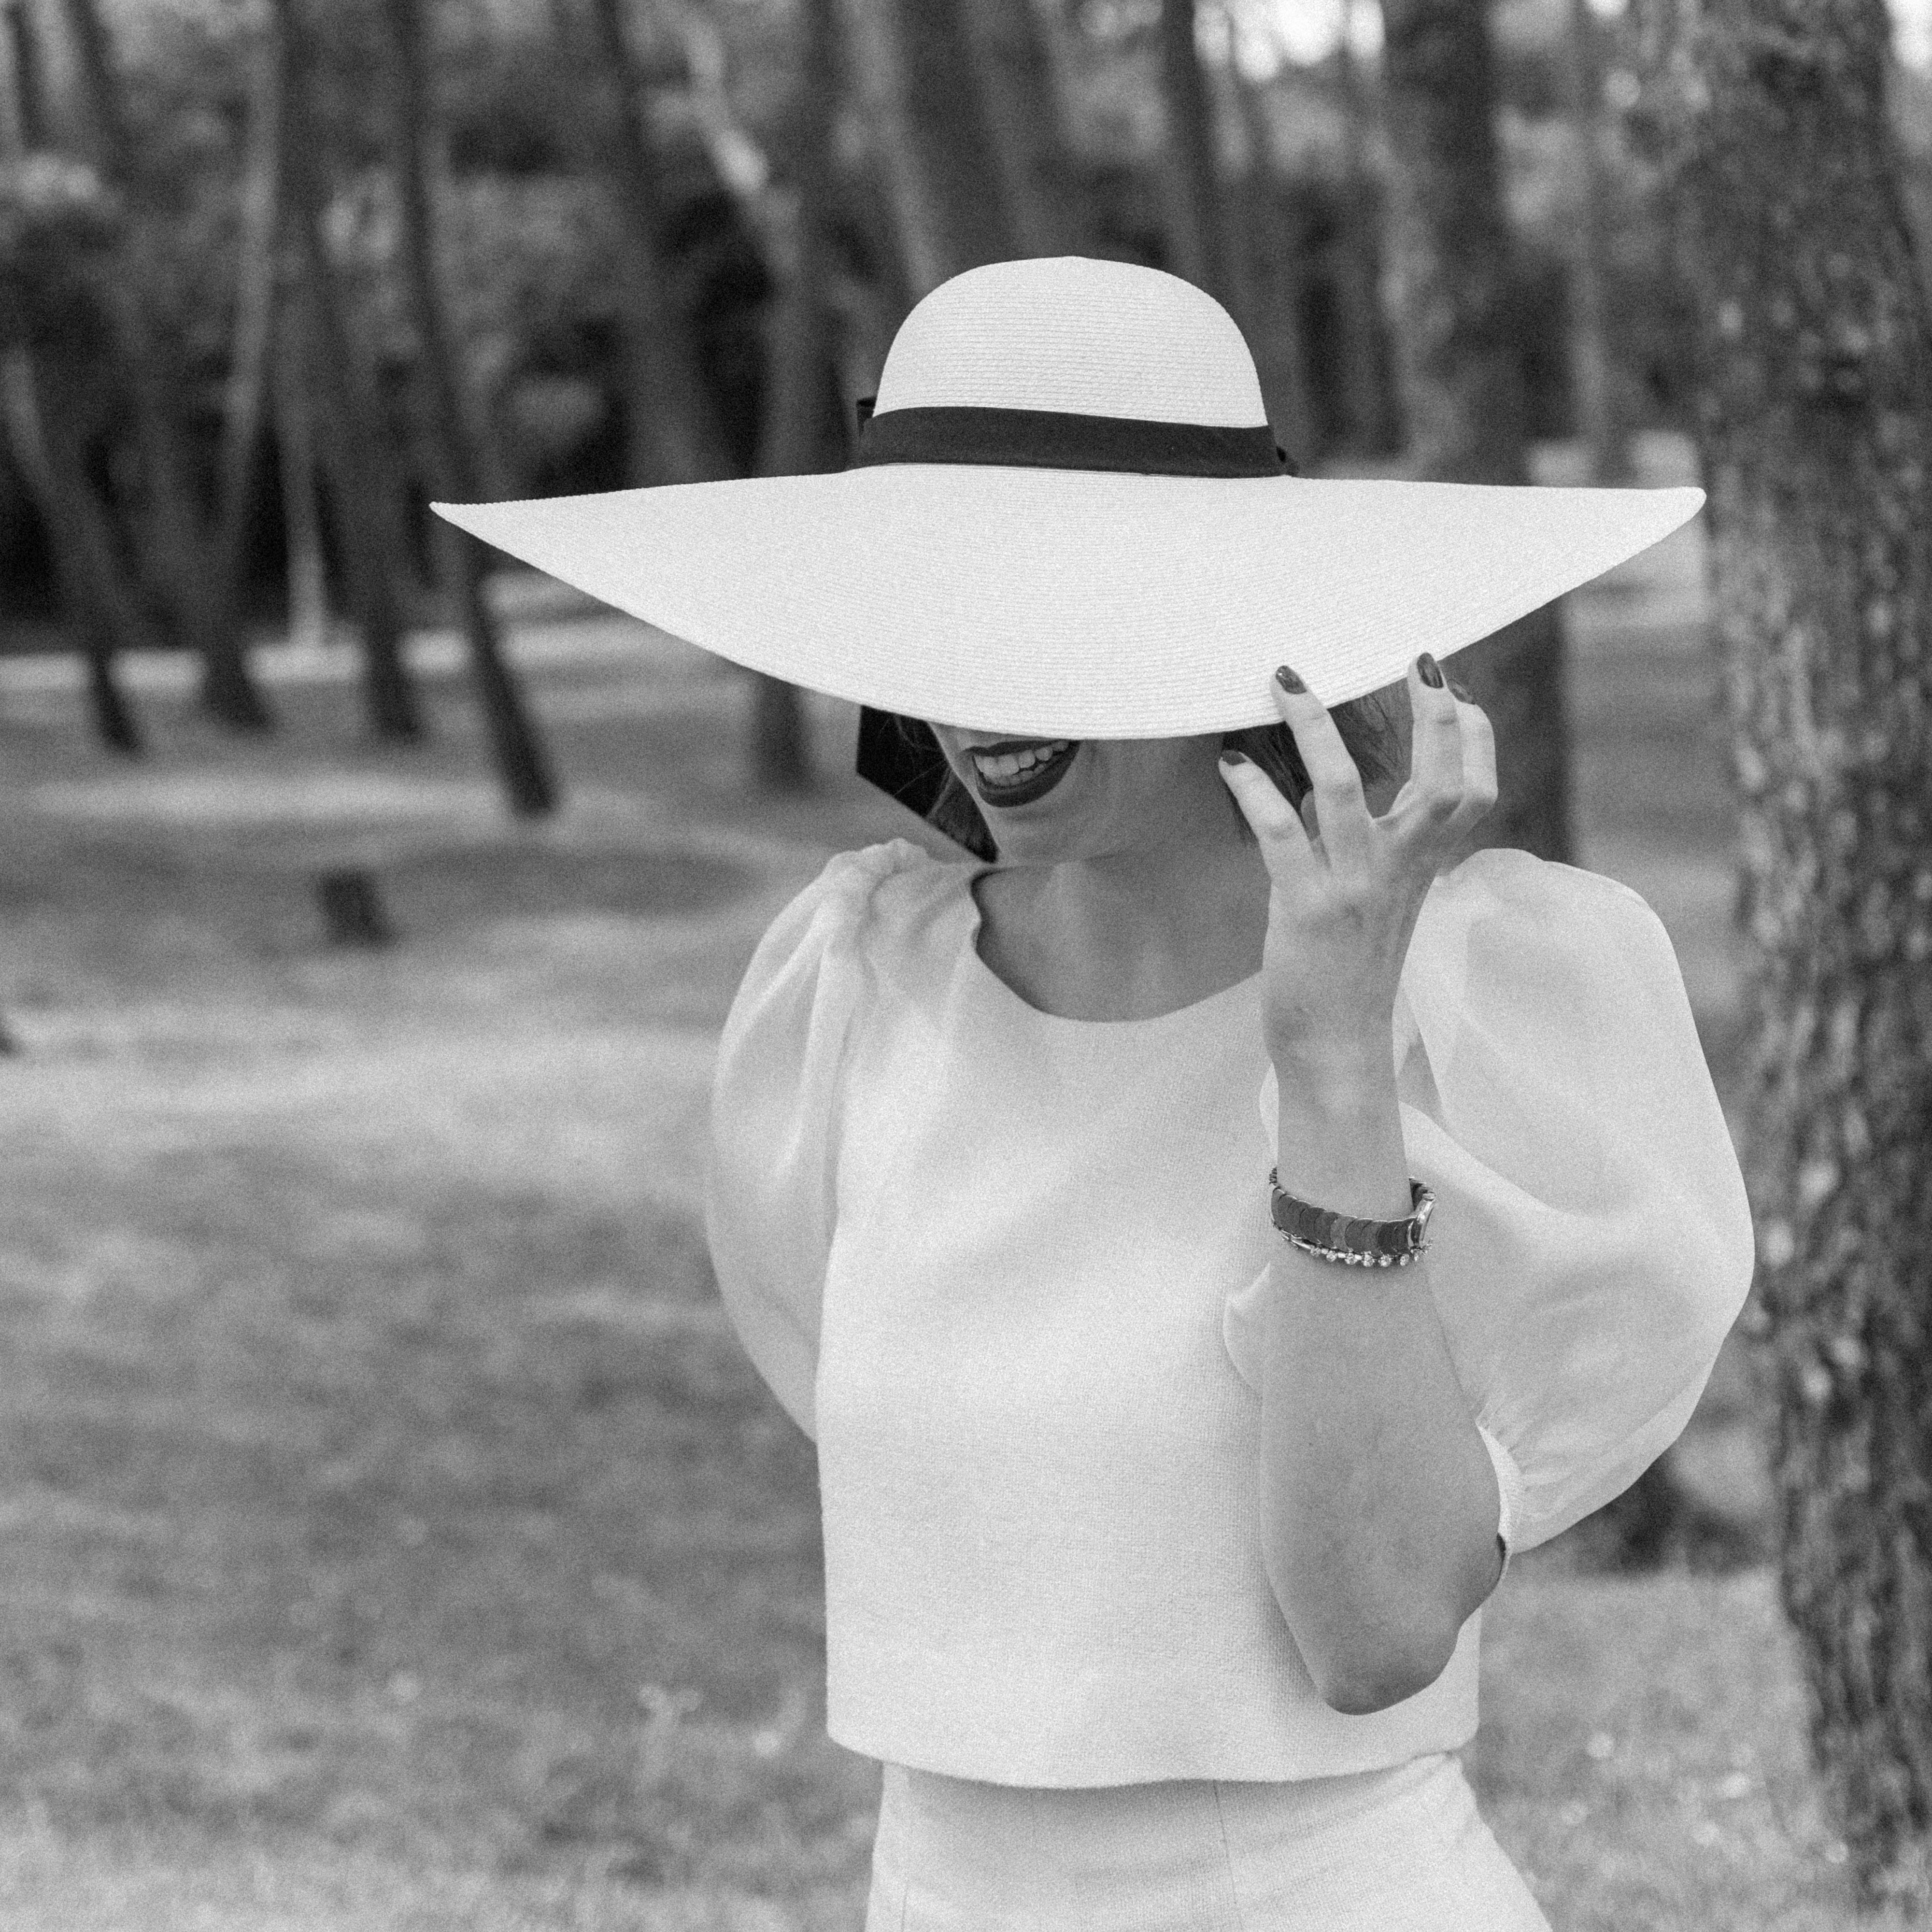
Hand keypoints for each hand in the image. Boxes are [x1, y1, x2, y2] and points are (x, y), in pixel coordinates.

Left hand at [1219, 655, 1496, 1079]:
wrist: (1338, 1050)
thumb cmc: (1351, 970)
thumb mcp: (1380, 898)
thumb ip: (1376, 843)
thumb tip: (1337, 784)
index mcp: (1423, 866)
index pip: (1472, 786)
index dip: (1469, 731)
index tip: (1449, 681)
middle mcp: (1400, 871)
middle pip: (1442, 779)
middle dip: (1433, 713)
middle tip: (1414, 657)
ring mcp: (1355, 888)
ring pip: (1343, 789)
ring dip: (1315, 728)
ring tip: (1287, 681)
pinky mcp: (1307, 909)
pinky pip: (1280, 833)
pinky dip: (1255, 790)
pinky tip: (1231, 761)